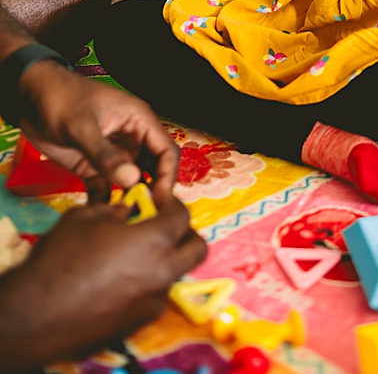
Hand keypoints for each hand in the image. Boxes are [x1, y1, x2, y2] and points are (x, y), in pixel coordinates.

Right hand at [0, 193, 204, 371]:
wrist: (33, 314)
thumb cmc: (58, 260)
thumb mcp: (84, 218)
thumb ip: (115, 211)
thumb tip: (129, 212)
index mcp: (155, 240)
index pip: (182, 215)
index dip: (171, 204)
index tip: (157, 202)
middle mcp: (163, 271)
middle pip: (196, 248)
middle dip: (185, 234)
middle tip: (162, 228)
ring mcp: (153, 300)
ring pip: (176, 274)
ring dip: (165, 261)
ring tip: (137, 256)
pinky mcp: (139, 322)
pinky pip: (154, 297)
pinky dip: (146, 285)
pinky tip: (120, 281)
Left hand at [18, 62, 179, 201]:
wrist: (30, 99)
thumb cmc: (62, 100)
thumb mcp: (83, 127)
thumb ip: (106, 155)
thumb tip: (132, 181)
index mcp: (140, 122)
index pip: (166, 151)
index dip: (167, 175)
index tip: (159, 200)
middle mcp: (132, 140)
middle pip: (152, 169)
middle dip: (150, 192)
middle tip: (143, 216)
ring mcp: (113, 154)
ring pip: (130, 181)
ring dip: (128, 198)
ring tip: (122, 219)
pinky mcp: (93, 166)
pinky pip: (104, 187)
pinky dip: (103, 201)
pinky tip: (98, 214)